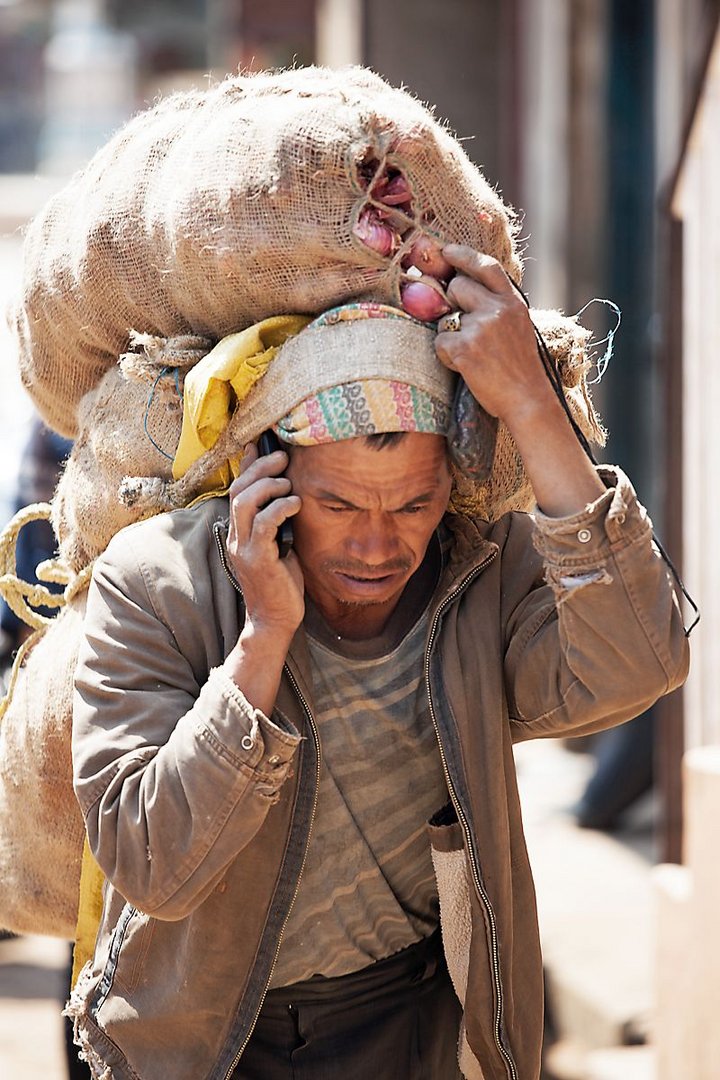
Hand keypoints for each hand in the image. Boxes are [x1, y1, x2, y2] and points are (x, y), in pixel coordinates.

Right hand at [226, 442, 304, 638]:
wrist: (275, 620)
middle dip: (259, 467)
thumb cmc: (281, 583)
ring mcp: (243, 548)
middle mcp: (235, 537)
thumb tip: (289, 495)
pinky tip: (295, 503)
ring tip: (288, 482)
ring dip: (268, 485)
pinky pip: (264, 524)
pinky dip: (280, 508)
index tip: (260, 443)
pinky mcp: (257, 559)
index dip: (247, 464)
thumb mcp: (280, 545)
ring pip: (245, 502)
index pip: (237, 490)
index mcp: (239, 532)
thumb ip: (278, 522)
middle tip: (282, 456)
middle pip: (238, 490)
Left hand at [436, 244, 603, 515]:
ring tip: (473, 354)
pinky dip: (446, 356)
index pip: (486, 266)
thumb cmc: (521, 368)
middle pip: (457, 286)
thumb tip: (462, 288)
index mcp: (513, 302)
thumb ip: (497, 306)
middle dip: (452, 301)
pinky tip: (466, 367)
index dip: (463, 255)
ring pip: (445, 317)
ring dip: (450, 333)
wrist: (528, 399)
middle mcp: (497, 309)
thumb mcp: (518, 327)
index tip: (446, 251)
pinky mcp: (465, 348)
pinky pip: (440, 342)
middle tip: (462, 324)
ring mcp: (480, 327)